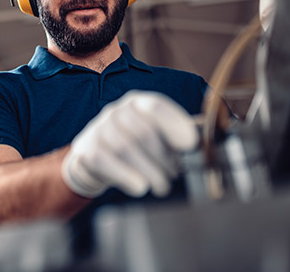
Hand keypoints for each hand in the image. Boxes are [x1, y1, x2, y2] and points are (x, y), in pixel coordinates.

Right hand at [61, 91, 198, 197]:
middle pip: (145, 132)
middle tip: (174, 176)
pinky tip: (140, 187)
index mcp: (137, 102)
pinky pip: (108, 162)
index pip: (156, 106)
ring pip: (127, 149)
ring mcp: (99, 128)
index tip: (191, 145)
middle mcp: (116, 110)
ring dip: (150, 172)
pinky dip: (128, 177)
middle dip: (164, 158)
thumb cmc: (133, 148)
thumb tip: (202, 147)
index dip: (175, 125)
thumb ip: (176, 138)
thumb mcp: (153, 137)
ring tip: (161, 186)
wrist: (93, 160)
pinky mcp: (87, 148)